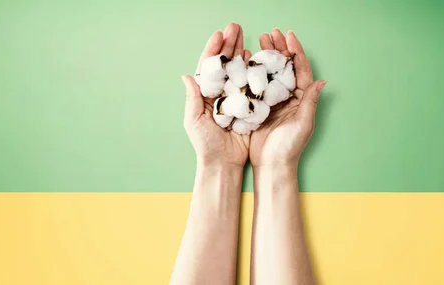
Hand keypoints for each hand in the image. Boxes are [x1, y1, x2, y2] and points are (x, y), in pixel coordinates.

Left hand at [182, 23, 252, 167]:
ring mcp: (235, 98)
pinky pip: (252, 85)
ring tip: (246, 37)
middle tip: (235, 27)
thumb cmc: (205, 144)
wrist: (223, 163)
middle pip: (225, 64)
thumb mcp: (194, 121)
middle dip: (230, 44)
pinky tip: (256, 59)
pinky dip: (254, 72)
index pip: (209, 67)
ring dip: (242, 53)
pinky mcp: (248, 106)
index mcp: (205, 94)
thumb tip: (186, 76)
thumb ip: (192, 99)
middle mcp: (220, 93)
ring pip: (239, 71)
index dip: (214, 50)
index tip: (219, 34)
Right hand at [250, 29, 325, 167]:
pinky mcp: (260, 107)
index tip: (289, 36)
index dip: (295, 52)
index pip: (300, 70)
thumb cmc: (289, 147)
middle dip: (279, 49)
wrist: (271, 165)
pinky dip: (254, 71)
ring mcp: (274, 101)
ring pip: (271, 73)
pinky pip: (258, 84)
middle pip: (285, 67)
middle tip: (271, 33)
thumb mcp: (303, 123)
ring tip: (260, 41)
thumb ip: (310, 101)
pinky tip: (248, 60)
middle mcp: (289, 97)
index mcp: (302, 99)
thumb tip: (321, 81)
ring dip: (267, 56)